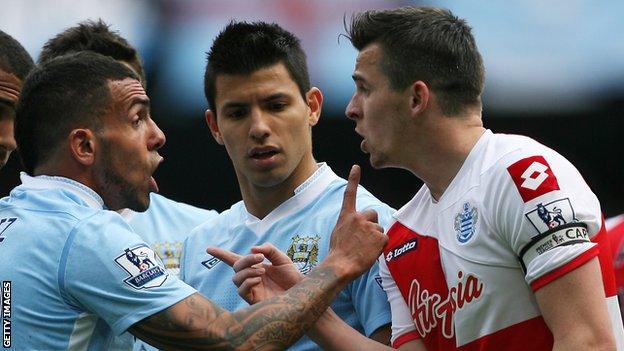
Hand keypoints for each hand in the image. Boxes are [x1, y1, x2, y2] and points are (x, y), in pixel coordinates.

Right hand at [207, 243, 303, 303]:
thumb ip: (268, 249)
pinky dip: (247, 282)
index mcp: (255, 267)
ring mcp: (251, 289)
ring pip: (236, 278)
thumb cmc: (291, 276)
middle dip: (246, 260)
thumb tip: (252, 249)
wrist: (301, 292)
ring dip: (247, 271)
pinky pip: (241, 291)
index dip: (221, 254)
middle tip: (260, 258)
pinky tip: (258, 279)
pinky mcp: (253, 300)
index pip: (234, 259)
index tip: (209, 248)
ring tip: (262, 271)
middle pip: (236, 266)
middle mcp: (250, 277)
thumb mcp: (281, 258)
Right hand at [325, 165, 386, 279]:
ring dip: (375, 238)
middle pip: (373, 214)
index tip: (356, 166)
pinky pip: (384, 240)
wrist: (340, 265)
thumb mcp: (338, 233)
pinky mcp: (380, 237)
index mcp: (346, 216)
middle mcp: (359, 217)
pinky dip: (380, 247)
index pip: (350, 194)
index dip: (353, 179)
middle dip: (372, 224)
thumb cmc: (337, 252)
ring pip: (379, 230)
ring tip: (364, 249)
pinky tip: (370, 253)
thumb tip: (356, 227)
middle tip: (364, 239)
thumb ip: (349, 225)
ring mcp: (370, 226)